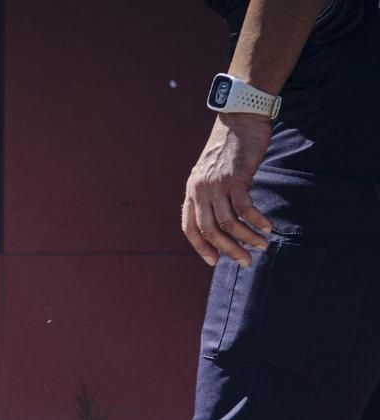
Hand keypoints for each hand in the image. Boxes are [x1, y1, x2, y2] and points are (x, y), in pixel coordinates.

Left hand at [182, 113, 273, 266]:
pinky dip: (256, 221)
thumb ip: (211, 195)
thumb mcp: (211, 173)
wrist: (239, 119)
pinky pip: (245, 208)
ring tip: (262, 246)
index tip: (214, 262)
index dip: (200, 248)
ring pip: (228, 223)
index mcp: (191, 192)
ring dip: (246, 238)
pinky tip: (267, 227)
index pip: (189, 228)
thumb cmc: (229, 149)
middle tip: (246, 262)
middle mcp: (200, 191)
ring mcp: (216, 185)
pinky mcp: (235, 178)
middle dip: (228, 250)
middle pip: (209, 231)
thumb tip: (220, 222)